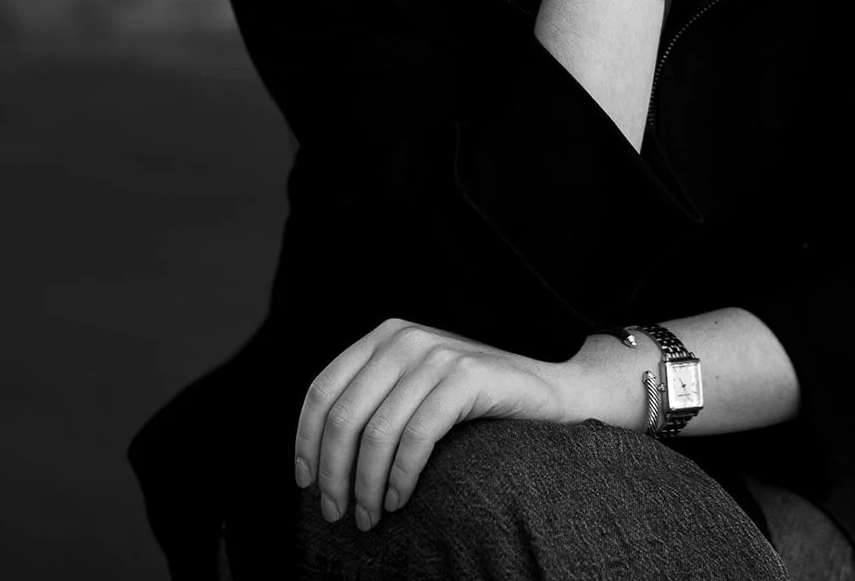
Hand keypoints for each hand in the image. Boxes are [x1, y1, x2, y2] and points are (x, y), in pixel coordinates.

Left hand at [294, 318, 565, 531]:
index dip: (306, 442)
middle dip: (334, 473)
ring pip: (377, 432)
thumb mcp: (412, 390)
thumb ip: (374, 401)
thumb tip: (317, 455)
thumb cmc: (472, 404)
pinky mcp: (467, 375)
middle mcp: (405, 338)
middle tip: (337, 514)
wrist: (548, 394)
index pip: (322, 390)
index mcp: (384, 337)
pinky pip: (418, 435)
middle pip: (344, 415)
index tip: (306, 484)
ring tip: (369, 517)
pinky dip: (401, 475)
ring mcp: (437, 353)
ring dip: (366, 485)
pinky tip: (398, 499)